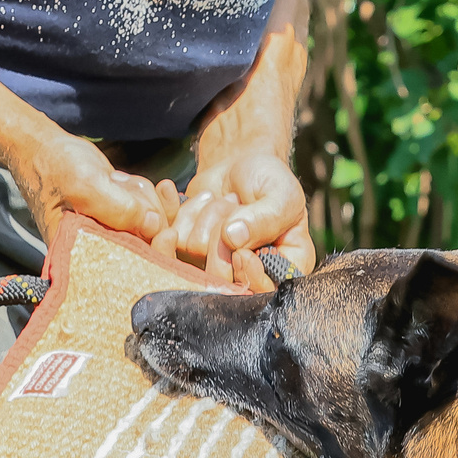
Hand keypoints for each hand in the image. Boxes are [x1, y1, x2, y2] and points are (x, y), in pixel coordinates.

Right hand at [2, 128, 170, 245]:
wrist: (44, 149)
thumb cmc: (54, 168)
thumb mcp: (86, 186)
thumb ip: (120, 210)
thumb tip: (154, 227)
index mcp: (84, 257)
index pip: (131, 272)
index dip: (156, 254)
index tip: (166, 232)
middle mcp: (100, 251)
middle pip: (150, 247)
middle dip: (147, 214)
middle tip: (123, 188)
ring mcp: (112, 233)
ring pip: (153, 224)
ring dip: (142, 197)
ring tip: (113, 182)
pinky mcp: (119, 217)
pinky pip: (148, 210)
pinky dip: (141, 191)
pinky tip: (120, 179)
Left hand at [157, 151, 314, 287]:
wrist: (240, 164)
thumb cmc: (270, 180)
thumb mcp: (281, 195)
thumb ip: (265, 217)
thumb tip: (233, 237)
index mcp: (282, 268)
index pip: (265, 292)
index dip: (249, 277)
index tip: (242, 253)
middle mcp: (246, 273)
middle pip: (223, 280)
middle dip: (224, 238)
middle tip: (235, 204)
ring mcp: (213, 263)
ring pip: (197, 252)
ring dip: (209, 215)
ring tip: (226, 199)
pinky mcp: (187, 249)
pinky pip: (175, 237)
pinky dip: (187, 210)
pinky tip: (204, 197)